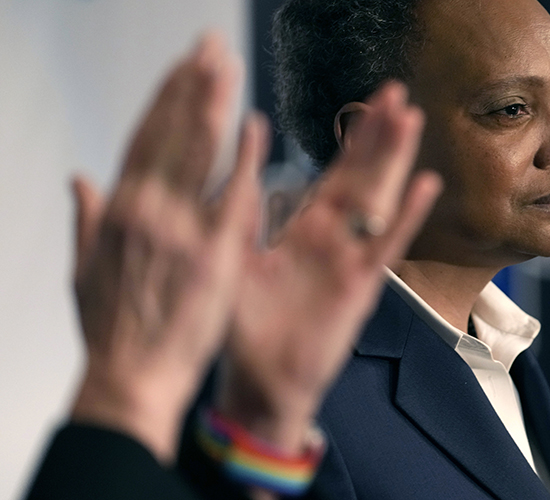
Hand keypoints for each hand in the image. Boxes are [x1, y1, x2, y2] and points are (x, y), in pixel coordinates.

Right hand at [69, 33, 266, 462]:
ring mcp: (181, 228)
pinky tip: (255, 125)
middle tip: (210, 47)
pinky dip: (244, 158)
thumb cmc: (111, 330)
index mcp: (119, 210)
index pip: (143, 138)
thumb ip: (86, 217)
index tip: (181, 69)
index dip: (164, 99)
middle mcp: (147, 210)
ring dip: (213, 103)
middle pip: (171, 133)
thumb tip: (80, 179)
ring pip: (198, 152)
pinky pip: (233, 196)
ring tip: (226, 66)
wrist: (132, 378)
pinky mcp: (214, 253)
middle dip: (191, 84)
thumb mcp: (84, 270)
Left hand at [217, 83, 441, 451]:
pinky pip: (386, 245)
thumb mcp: (235, 259)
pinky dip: (405, 215)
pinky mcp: (360, 286)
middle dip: (379, 135)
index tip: (369, 103)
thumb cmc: (245, 328)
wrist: (259, 382)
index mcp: (303, 231)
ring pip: (377, 200)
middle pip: (362, 177)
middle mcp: (332, 240)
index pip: (334, 174)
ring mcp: (350, 260)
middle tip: (397, 92)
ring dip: (393, 160)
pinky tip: (426, 184)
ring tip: (411, 118)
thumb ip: (241, 211)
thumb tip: (238, 164)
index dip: (353, 140)